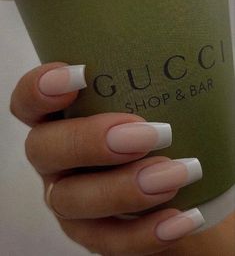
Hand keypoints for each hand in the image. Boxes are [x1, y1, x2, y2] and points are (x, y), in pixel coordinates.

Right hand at [10, 62, 203, 255]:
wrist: (168, 187)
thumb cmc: (154, 137)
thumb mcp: (147, 108)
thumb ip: (144, 91)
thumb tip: (175, 66)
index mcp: (59, 123)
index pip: (29, 103)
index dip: (41, 88)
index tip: (81, 75)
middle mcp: (56, 161)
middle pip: (44, 149)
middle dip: (92, 141)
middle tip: (147, 134)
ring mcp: (69, 199)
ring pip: (73, 199)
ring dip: (125, 188)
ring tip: (174, 175)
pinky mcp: (91, 233)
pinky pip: (106, 240)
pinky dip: (144, 232)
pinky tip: (181, 218)